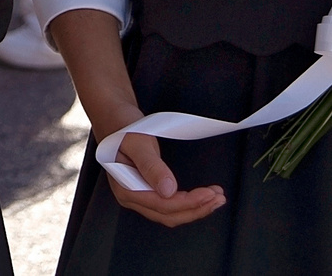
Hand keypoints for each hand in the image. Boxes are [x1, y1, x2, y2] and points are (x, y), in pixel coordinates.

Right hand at [101, 130, 224, 226]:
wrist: (112, 116)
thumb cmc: (123, 125)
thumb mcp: (138, 142)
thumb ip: (152, 167)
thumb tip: (169, 190)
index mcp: (126, 189)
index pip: (163, 205)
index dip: (189, 203)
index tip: (210, 194)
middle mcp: (131, 197)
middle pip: (168, 214)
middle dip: (196, 209)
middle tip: (219, 198)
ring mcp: (137, 196)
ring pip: (170, 213)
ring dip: (194, 208)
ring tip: (216, 198)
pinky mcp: (145, 190)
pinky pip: (168, 205)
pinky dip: (186, 203)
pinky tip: (201, 197)